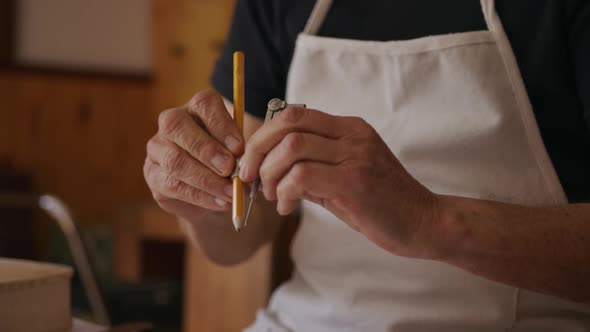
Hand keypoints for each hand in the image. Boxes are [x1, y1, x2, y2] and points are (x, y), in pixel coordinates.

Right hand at [144, 90, 243, 220]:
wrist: (214, 194)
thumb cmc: (229, 163)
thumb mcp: (238, 153)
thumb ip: (238, 151)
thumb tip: (242, 160)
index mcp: (196, 108)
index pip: (203, 103)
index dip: (222, 124)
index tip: (239, 147)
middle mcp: (171, 123)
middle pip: (178, 126)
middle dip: (207, 149)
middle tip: (230, 169)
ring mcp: (158, 148)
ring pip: (175, 160)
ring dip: (206, 179)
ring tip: (230, 192)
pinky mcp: (153, 175)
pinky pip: (173, 186)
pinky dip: (200, 196)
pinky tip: (219, 202)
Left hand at [239, 107, 438, 257]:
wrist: (423, 222)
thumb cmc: (381, 202)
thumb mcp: (344, 174)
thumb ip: (311, 165)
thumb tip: (267, 167)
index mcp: (349, 128)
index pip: (294, 114)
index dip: (263, 136)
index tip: (251, 162)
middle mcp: (352, 135)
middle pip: (287, 124)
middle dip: (257, 151)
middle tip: (248, 177)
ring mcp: (355, 156)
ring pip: (291, 148)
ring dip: (269, 174)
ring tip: (273, 197)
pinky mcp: (354, 182)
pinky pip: (302, 176)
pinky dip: (284, 192)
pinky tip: (287, 207)